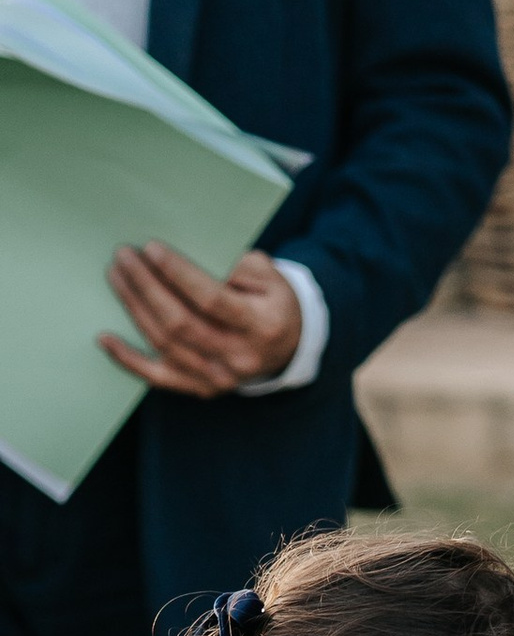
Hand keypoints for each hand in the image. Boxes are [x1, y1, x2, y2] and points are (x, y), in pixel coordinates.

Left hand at [102, 243, 303, 395]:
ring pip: (166, 344)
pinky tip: (104, 338)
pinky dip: (128, 359)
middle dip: (147, 287)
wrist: (286, 344)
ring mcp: (219, 378)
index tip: (151, 248)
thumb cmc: (270, 300)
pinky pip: (159, 377)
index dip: (178, 274)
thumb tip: (190, 251)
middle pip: (182, 323)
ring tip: (116, 276)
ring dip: (135, 308)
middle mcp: (240, 358)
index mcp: (261, 326)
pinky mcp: (200, 387)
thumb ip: (236, 265)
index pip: (212, 301)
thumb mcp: (267, 275)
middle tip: (124, 256)